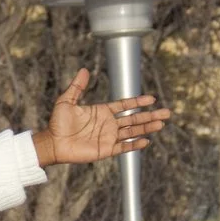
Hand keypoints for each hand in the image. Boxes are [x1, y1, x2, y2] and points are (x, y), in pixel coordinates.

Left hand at [30, 70, 171, 166]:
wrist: (52, 143)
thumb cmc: (57, 123)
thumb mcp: (66, 101)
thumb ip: (77, 87)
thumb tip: (84, 70)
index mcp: (102, 111)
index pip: (125, 106)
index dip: (138, 102)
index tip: (152, 99)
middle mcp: (108, 124)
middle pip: (134, 119)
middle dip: (150, 115)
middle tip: (166, 112)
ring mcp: (108, 137)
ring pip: (132, 131)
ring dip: (146, 128)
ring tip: (161, 124)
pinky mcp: (105, 150)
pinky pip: (123, 147)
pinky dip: (134, 144)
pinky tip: (145, 140)